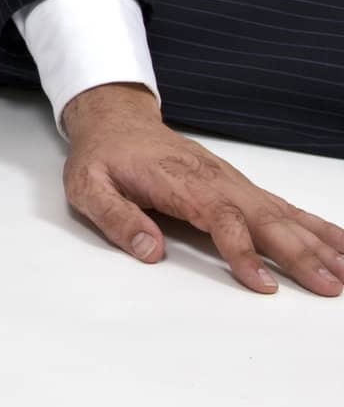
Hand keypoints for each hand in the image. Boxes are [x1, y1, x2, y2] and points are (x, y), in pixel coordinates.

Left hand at [61, 88, 343, 294]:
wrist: (114, 121)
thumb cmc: (102, 156)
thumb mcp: (87, 185)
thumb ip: (116, 216)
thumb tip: (149, 249)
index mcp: (179, 181)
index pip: (220, 217)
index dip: (243, 250)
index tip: (262, 282)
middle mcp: (213, 180)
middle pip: (263, 217)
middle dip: (299, 253)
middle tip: (330, 286)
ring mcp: (230, 182)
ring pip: (280, 212)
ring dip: (316, 242)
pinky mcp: (237, 185)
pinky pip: (282, 205)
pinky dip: (314, 225)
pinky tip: (341, 245)